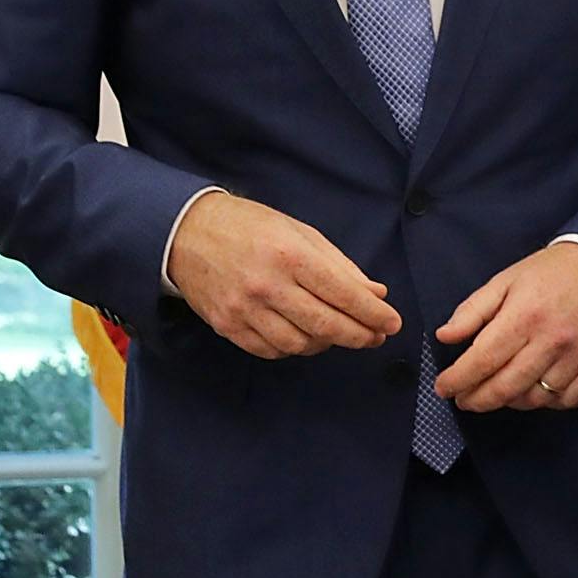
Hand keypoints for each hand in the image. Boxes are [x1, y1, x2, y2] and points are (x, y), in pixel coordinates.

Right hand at [166, 190, 400, 358]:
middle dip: (359, 336)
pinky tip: (304, 336)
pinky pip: (271, 350)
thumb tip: (376, 294)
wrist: (185, 231)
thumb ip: (340, 266)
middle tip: (375, 337)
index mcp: (290, 255)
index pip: (344, 293)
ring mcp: (243, 308)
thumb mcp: (300, 233)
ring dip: (326, 343)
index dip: (374, 314)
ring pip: (300, 344)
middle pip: (326, 325)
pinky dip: (294, 348)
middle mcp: (266, 284)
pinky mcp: (226, 325)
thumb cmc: (249, 227)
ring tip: (337, 333)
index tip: (392, 323)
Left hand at [433, 240, 577, 412]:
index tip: (444, 388)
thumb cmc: (554, 273)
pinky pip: (566, 401)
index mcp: (525, 315)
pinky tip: (535, 391)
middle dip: (477, 400)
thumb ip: (473, 310)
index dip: (458, 380)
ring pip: (535, 399)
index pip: (483, 359)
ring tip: (500, 390)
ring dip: (510, 401)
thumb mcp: (506, 281)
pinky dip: (546, 403)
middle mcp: (552, 340)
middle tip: (464, 400)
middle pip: (506, 387)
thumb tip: (445, 337)